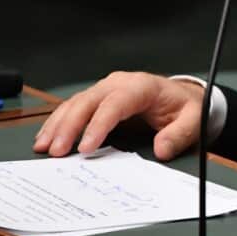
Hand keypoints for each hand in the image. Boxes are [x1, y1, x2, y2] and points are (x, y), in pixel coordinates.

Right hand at [33, 71, 204, 160]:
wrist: (182, 98)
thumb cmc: (185, 108)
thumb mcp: (192, 120)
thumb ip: (179, 134)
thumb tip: (162, 149)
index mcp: (143, 86)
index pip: (116, 103)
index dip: (98, 124)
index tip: (86, 147)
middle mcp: (120, 84)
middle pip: (88, 101)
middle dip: (69, 126)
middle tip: (56, 151)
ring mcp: (106, 90)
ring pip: (75, 103)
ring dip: (57, 125)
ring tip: (44, 147)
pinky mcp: (97, 99)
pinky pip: (73, 108)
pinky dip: (58, 122)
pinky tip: (46, 137)